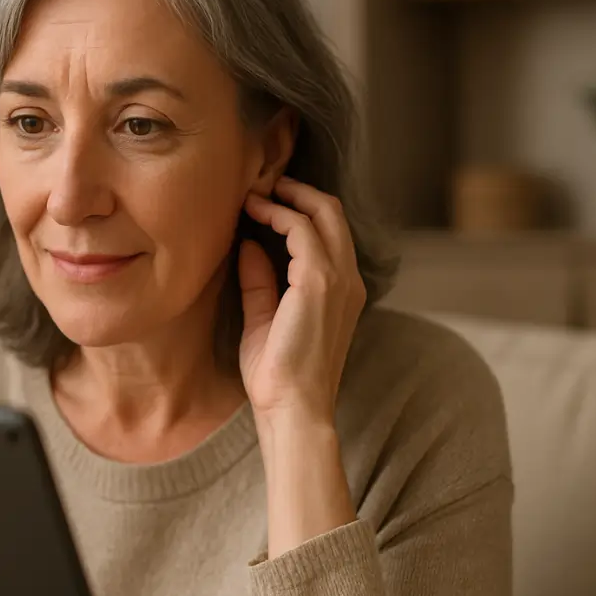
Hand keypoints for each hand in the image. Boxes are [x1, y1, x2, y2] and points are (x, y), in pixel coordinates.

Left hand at [240, 176, 364, 556]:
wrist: (292, 410)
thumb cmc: (277, 377)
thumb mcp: (264, 320)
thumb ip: (261, 282)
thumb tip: (248, 246)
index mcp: (341, 290)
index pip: (330, 232)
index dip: (300, 208)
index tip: (264, 201)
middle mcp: (348, 280)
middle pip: (332, 212)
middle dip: (298, 191)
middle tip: (263, 184)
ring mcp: (338, 280)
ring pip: (322, 213)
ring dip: (287, 197)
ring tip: (254, 194)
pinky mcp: (320, 283)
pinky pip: (303, 231)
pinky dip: (278, 215)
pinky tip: (254, 213)